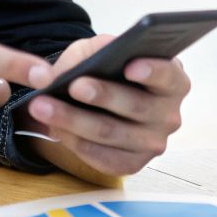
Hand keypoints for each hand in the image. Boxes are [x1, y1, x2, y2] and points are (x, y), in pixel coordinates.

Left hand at [20, 35, 190, 177]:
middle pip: (136, 107)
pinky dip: (75, 142)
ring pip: (111, 133)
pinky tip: (54, 128)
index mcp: (173, 81)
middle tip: (74, 85)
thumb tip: (54, 72)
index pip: (169, 76)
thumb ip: (83, 55)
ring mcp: (153, 143)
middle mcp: (169, 115)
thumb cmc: (107, 70)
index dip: (152, 71)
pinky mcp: (133, 164)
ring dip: (74, 119)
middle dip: (102, 95)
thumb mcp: (96, 52)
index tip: (129, 66)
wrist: (103, 101)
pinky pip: (103, 157)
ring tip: (43, 106)